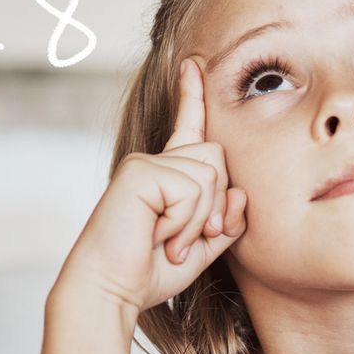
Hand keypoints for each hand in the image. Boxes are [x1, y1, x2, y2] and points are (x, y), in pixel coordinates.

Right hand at [53, 59, 246, 322]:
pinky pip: (191, 189)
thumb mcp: (203, 247)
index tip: (194, 64)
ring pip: (210, 175)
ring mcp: (145, 163)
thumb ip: (227, 220)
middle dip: (216, 206)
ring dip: (198, 220)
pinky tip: (158, 236)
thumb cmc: (151, 271)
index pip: (189, 128)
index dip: (193, 96)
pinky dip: (184, 222)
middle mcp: (155, 161)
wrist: (112, 290)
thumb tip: (241, 192)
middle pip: (219, 159)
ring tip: (167, 241)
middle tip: (184, 240)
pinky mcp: (140, 172)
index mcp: (168, 174)